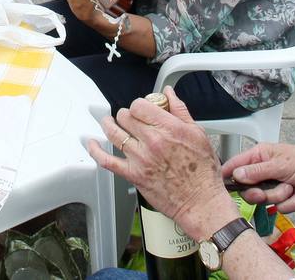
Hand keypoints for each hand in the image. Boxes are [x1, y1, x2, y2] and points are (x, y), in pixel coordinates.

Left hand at [85, 88, 232, 238]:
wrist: (200, 201)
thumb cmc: (202, 172)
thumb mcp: (198, 134)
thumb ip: (180, 111)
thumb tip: (169, 94)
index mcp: (169, 128)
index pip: (139, 105)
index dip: (138, 105)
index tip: (142, 110)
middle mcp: (152, 141)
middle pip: (125, 117)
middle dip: (126, 115)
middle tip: (130, 119)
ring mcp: (140, 159)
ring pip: (114, 133)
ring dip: (108, 124)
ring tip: (108, 122)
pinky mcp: (133, 175)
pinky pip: (107, 161)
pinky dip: (96, 151)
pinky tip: (92, 144)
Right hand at [221, 142, 294, 212]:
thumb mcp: (281, 165)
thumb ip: (257, 171)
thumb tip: (235, 174)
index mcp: (260, 155)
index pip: (236, 165)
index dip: (228, 175)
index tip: (223, 187)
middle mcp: (264, 171)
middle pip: (248, 189)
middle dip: (260, 193)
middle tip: (264, 193)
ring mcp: (274, 186)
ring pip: (264, 200)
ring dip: (280, 197)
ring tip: (293, 188)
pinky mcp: (284, 199)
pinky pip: (280, 207)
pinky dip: (291, 203)